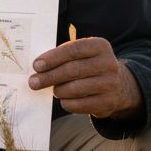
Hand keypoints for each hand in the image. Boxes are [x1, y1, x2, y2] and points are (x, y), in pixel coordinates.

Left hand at [28, 37, 142, 119]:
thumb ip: (61, 56)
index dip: (52, 58)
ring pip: (75, 89)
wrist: (116, 85)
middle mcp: (109, 63)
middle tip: (33, 82)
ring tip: (55, 90)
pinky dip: (67, 103)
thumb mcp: (81, 55)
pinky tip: (64, 100)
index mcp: (100, 46)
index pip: (73, 50)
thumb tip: (37, 67)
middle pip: (72, 70)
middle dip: (49, 77)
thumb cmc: (87, 67)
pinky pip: (80, 105)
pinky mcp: (109, 102)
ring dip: (58, 90)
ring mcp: (111, 83)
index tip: (36, 66)